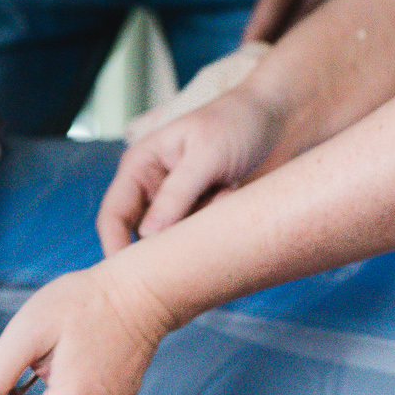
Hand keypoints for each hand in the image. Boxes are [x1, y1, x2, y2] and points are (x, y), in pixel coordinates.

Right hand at [97, 87, 281, 256]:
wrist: (281, 119)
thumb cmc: (238, 122)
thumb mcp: (206, 155)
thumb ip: (177, 194)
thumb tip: (148, 234)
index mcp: (140, 167)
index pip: (113, 215)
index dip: (115, 245)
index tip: (129, 275)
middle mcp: (153, 189)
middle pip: (139, 234)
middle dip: (163, 243)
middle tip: (187, 250)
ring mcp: (178, 205)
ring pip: (172, 240)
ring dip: (196, 230)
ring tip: (224, 194)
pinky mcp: (202, 214)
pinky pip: (198, 238)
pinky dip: (215, 227)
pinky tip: (232, 195)